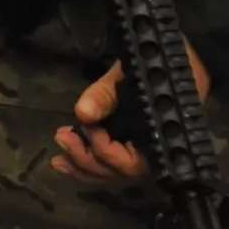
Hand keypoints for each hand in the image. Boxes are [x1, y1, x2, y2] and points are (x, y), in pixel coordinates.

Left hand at [50, 46, 213, 186]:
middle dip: (88, 160)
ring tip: (59, 157)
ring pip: (113, 175)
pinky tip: (64, 162)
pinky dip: (86, 167)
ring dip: (83, 168)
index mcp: (165, 133)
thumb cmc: (156, 60)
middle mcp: (157, 151)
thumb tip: (83, 114)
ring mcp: (143, 153)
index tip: (87, 127)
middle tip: (63, 138)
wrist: (170, 53)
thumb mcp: (130, 70)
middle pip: (120, 174)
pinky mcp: (130, 149)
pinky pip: (110, 167)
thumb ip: (107, 92)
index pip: (136, 163)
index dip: (107, 151)